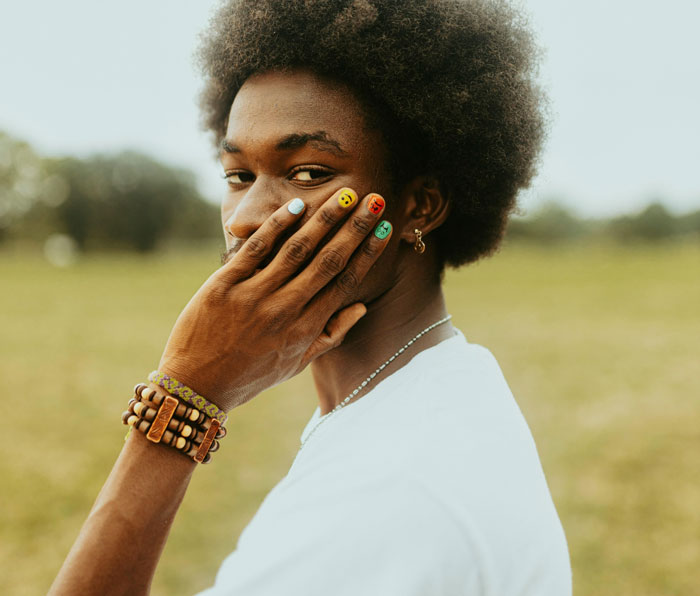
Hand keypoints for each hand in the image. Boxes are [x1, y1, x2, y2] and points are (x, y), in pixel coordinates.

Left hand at [157, 188, 390, 411]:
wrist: (196, 385)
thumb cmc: (250, 375)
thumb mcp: (295, 364)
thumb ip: (330, 335)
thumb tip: (360, 307)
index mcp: (305, 329)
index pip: (344, 282)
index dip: (367, 253)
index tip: (384, 229)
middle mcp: (285, 310)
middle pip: (328, 261)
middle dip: (354, 228)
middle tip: (374, 200)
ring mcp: (254, 296)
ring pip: (297, 250)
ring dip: (324, 219)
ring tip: (345, 195)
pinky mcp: (224, 286)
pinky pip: (256, 249)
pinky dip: (277, 226)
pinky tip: (297, 206)